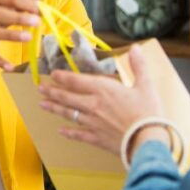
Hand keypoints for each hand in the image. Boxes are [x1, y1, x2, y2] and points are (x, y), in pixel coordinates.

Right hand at [0, 0, 39, 70]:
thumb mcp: (3, 2)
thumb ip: (22, 0)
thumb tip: (40, 1)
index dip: (28, 4)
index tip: (41, 10)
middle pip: (0, 14)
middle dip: (19, 18)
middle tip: (37, 21)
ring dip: (12, 35)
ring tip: (28, 37)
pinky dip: (0, 61)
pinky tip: (11, 67)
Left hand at [38, 48, 165, 155]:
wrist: (148, 141)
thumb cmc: (148, 113)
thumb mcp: (146, 85)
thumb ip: (139, 66)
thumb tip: (136, 48)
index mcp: (103, 89)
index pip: (76, 81)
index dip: (62, 77)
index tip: (52, 74)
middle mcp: (93, 105)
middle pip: (67, 97)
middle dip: (53, 92)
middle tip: (41, 89)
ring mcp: (93, 122)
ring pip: (69, 114)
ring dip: (55, 108)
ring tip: (43, 105)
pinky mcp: (97, 138)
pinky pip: (78, 135)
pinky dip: (68, 133)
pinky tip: (61, 131)